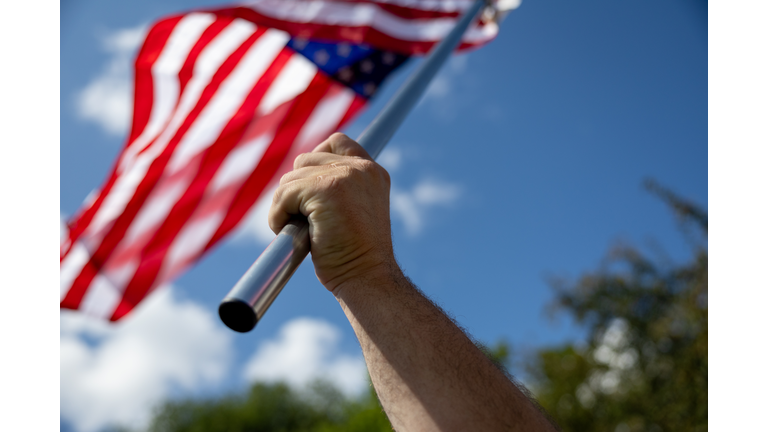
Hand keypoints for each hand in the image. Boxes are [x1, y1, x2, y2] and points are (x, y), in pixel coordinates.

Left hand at [269, 133, 394, 294]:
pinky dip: (278, 216)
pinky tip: (293, 235)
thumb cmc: (355, 256)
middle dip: (296, 190)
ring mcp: (345, 176)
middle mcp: (361, 168)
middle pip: (305, 160)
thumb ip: (337, 189)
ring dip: (285, 206)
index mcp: (372, 172)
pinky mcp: (325, 189)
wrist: (367, 278)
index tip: (307, 188)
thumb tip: (295, 181)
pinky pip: (283, 194)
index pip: (337, 141)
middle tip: (303, 219)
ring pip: (290, 179)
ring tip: (300, 232)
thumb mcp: (353, 213)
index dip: (316, 158)